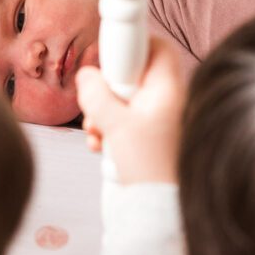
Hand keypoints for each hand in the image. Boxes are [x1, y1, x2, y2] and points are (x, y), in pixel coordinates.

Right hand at [76, 38, 184, 183]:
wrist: (160, 209)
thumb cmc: (148, 167)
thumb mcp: (116, 127)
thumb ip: (97, 96)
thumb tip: (86, 76)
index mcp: (167, 90)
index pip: (157, 47)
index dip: (131, 45)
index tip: (109, 57)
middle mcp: (167, 101)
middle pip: (133, 74)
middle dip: (107, 89)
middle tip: (96, 105)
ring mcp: (159, 120)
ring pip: (125, 100)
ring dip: (103, 112)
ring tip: (96, 132)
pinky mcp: (150, 137)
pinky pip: (126, 121)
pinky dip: (110, 129)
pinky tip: (102, 145)